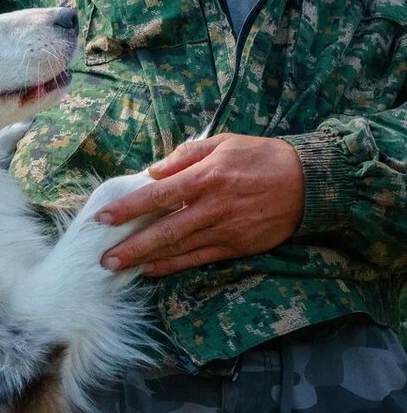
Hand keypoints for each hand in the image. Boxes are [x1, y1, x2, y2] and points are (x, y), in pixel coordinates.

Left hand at [94, 134, 305, 276]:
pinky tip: (151, 270)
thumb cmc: (260, 157)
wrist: (309, 182)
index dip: (129, 208)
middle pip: (165, 230)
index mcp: (207, 177)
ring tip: (119, 267)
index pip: (158, 195)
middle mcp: (214, 206)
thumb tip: (152, 172)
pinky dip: (174, 266)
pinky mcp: (237, 246)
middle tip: (104, 258)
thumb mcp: (222, 143)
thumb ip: (184, 155)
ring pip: (180, 248)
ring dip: (147, 259)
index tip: (103, 218)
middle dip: (132, 246)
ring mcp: (226, 229)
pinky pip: (199, 259)